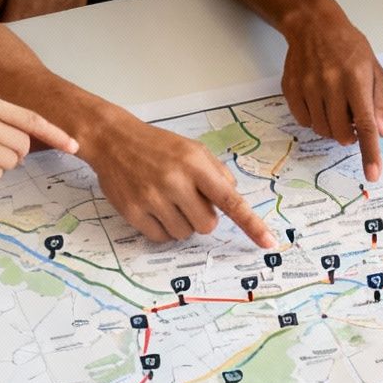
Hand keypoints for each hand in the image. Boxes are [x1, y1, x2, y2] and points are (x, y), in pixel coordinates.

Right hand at [83, 111, 275, 247]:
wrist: (113, 140)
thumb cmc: (159, 146)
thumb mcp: (194, 149)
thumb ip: (217, 174)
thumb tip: (231, 200)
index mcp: (195, 164)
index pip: (230, 201)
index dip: (251, 224)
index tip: (269, 243)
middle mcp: (175, 182)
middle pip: (207, 225)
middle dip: (202, 216)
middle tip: (187, 198)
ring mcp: (152, 199)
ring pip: (184, 234)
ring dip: (181, 222)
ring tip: (167, 199)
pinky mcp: (133, 213)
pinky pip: (161, 238)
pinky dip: (162, 228)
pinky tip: (154, 207)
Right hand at [280, 6, 382, 180]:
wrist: (313, 25)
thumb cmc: (350, 47)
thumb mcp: (374, 69)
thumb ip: (379, 102)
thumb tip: (381, 133)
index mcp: (356, 79)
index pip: (365, 124)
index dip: (370, 152)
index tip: (372, 174)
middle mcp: (331, 84)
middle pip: (341, 133)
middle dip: (349, 135)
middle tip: (351, 119)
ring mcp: (308, 87)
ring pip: (321, 130)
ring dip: (332, 127)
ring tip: (335, 106)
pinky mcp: (291, 89)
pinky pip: (304, 121)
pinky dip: (314, 119)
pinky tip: (319, 102)